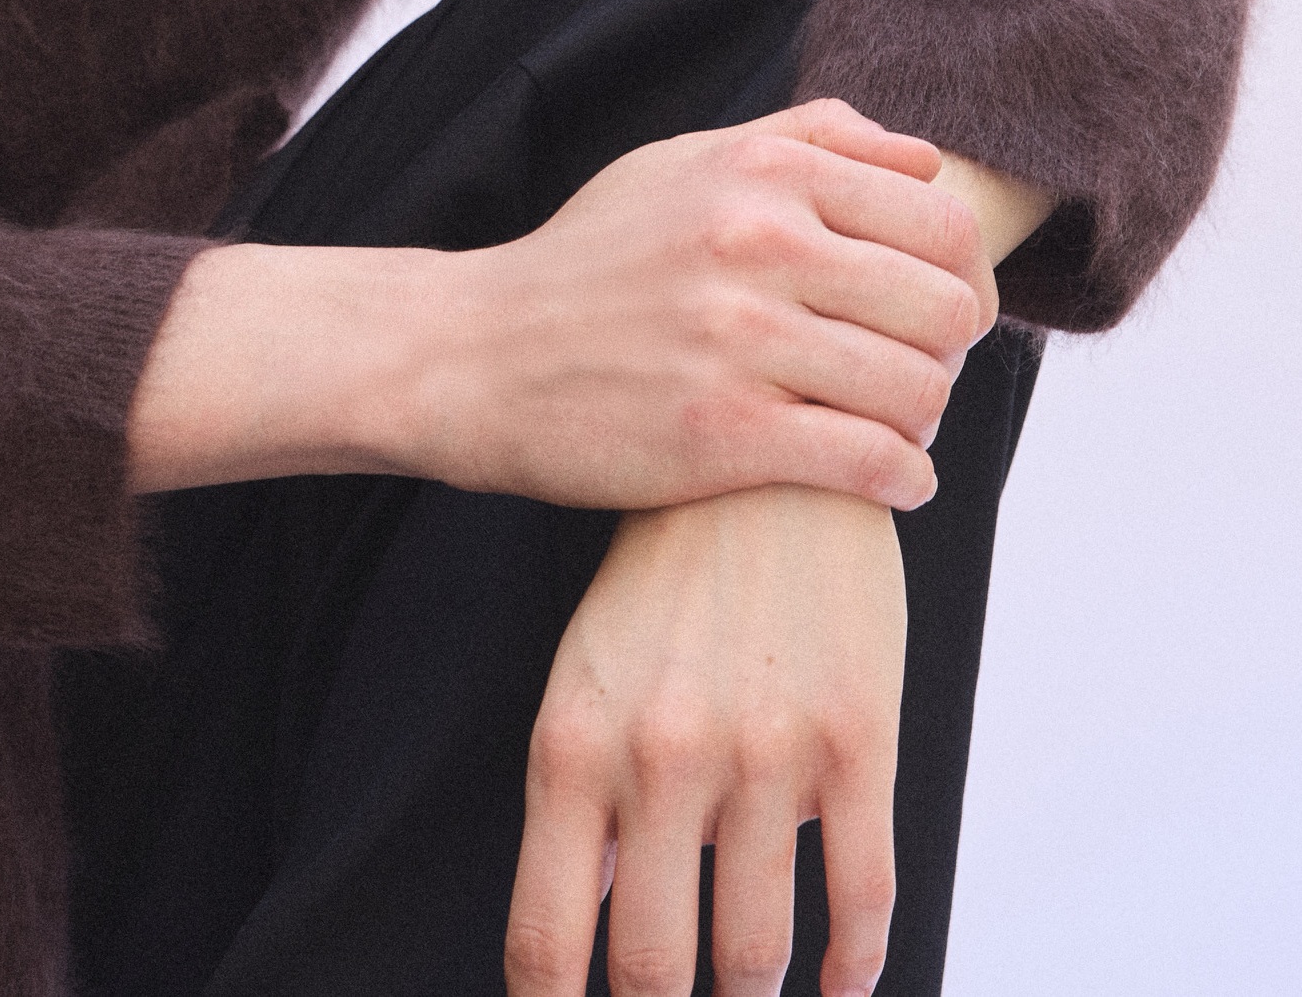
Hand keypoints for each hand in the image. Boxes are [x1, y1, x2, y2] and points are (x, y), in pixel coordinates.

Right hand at [408, 98, 991, 510]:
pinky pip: (877, 462)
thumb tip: (925, 157)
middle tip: (909, 369)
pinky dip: (904, 478)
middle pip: (947, 308)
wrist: (475, 356)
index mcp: (757, 172)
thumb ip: (803, 140)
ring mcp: (738, 339)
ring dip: (923, 419)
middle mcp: (754, 243)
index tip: (932, 308)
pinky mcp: (723, 433)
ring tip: (886, 421)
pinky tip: (884, 474)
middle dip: (948, 351)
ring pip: (921, 389)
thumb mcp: (679, 164)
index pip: (943, 222)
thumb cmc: (590, 262)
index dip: (962, 274)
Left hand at [506, 486, 906, 996]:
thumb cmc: (659, 579)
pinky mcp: (858, 743)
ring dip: (753, 996)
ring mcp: (764, 754)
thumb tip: (593, 927)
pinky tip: (840, 985)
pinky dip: (854, 968)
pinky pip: (864, 900)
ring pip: (759, 951)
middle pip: (655, 971)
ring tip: (745, 995)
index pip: (546, 936)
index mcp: (573, 743)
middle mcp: (662, 759)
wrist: (764, 466)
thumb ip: (585, 805)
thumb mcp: (586, 676)